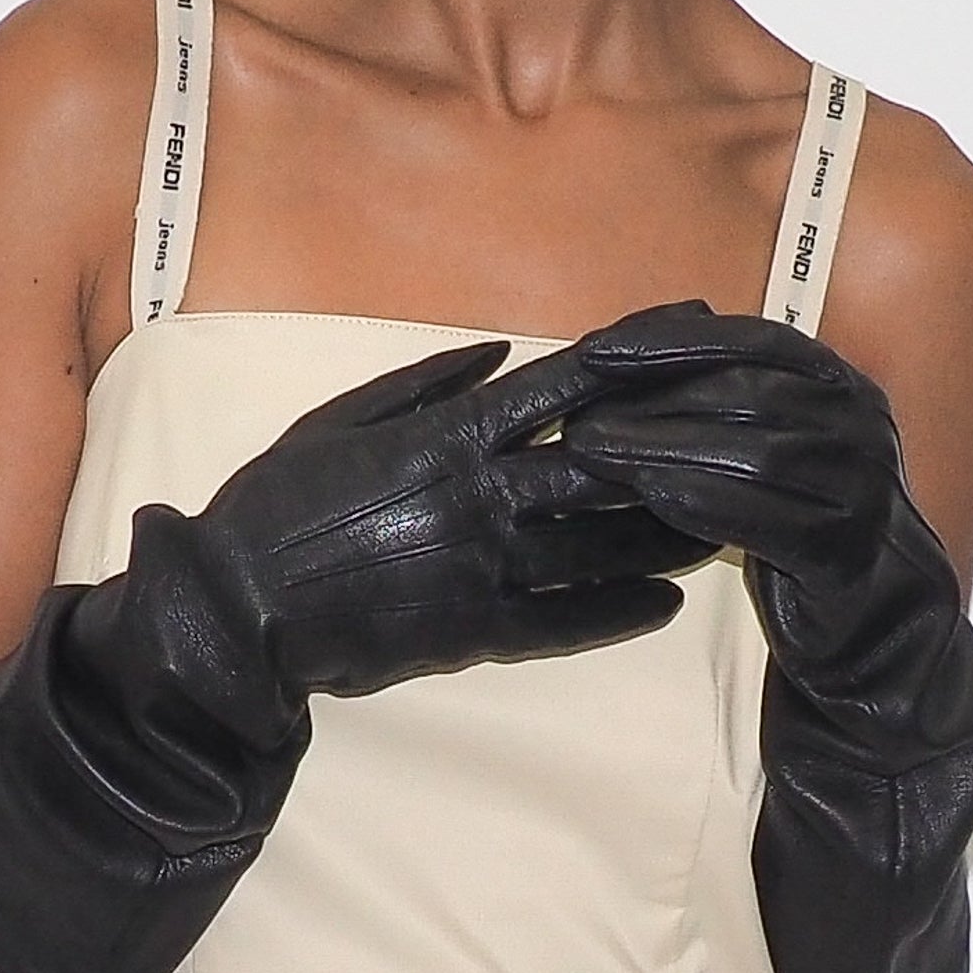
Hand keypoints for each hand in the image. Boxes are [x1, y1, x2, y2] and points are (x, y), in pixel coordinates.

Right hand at [0, 329, 718, 972]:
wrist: (231, 612)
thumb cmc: (276, 503)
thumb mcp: (337, 419)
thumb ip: (422, 385)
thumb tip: (501, 355)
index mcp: (445, 438)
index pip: (562, 389)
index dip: (634, 361)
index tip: (692, 339)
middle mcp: (475, 499)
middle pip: (603, 467)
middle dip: (676, 446)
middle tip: (741, 434)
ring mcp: (478, 570)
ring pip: (597, 546)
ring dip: (666, 530)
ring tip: (728, 518)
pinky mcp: (471, 633)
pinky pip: (563, 624)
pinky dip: (618, 612)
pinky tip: (668, 603)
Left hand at [560, 301, 962, 704]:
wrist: (871, 614)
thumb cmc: (800, 515)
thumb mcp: (766, 438)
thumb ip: (717, 391)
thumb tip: (628, 343)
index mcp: (838, 382)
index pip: (751, 339)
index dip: (670, 340)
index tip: (597, 349)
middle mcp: (859, 423)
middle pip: (746, 392)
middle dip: (652, 397)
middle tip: (579, 411)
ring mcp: (862, 486)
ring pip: (753, 452)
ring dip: (661, 448)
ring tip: (593, 451)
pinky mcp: (845, 549)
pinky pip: (765, 519)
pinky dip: (701, 502)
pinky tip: (647, 496)